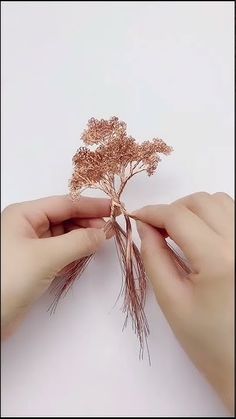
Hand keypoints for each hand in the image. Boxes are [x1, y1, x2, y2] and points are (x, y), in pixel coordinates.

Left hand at [1, 195, 110, 338]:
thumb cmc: (9, 278)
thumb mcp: (46, 256)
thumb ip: (78, 241)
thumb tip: (104, 232)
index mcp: (24, 215)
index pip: (64, 204)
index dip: (90, 205)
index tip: (114, 209)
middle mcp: (26, 227)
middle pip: (64, 218)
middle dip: (87, 223)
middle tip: (109, 231)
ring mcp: (29, 247)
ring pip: (63, 237)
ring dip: (81, 240)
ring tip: (99, 244)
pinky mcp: (33, 266)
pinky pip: (59, 253)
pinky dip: (73, 255)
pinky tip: (83, 258)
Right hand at [132, 192, 233, 412]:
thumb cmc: (207, 341)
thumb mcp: (171, 301)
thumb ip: (153, 258)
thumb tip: (144, 227)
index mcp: (219, 260)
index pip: (179, 216)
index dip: (152, 212)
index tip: (135, 217)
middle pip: (201, 201)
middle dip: (173, 209)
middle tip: (157, 230)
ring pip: (221, 202)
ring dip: (194, 210)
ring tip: (180, 233)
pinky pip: (233, 214)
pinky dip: (213, 215)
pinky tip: (202, 237)